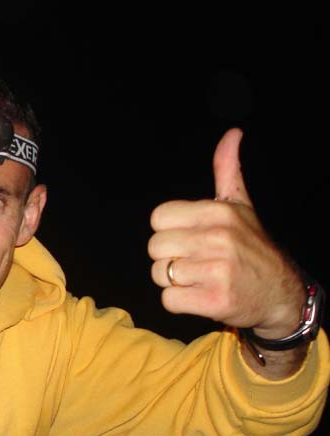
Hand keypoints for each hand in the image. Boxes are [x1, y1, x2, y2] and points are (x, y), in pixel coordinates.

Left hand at [148, 128, 303, 339]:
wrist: (281, 294)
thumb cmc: (251, 248)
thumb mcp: (241, 206)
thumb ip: (227, 170)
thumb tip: (232, 133)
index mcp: (218, 212)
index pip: (158, 218)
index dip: (169, 230)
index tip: (191, 238)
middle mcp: (218, 238)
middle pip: (154, 247)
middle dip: (169, 258)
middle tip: (196, 262)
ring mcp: (217, 270)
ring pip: (159, 274)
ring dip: (175, 282)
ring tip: (201, 278)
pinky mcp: (214, 301)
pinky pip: (169, 300)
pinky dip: (180, 303)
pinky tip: (202, 295)